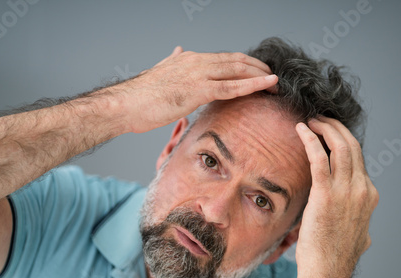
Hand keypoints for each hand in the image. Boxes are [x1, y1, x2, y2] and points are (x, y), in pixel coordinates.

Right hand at [113, 46, 277, 132]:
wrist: (124, 104)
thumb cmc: (140, 96)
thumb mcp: (159, 72)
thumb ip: (172, 61)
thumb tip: (178, 50)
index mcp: (189, 59)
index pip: (224, 59)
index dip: (244, 64)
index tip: (257, 72)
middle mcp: (196, 62)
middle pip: (236, 61)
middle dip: (257, 68)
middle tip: (273, 78)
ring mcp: (198, 74)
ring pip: (238, 70)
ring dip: (260, 76)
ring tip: (275, 83)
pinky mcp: (197, 90)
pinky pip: (231, 87)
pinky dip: (253, 85)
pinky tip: (267, 85)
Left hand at [295, 116, 378, 277]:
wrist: (327, 270)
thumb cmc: (335, 255)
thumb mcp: (358, 233)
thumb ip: (359, 221)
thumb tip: (360, 223)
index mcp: (368, 194)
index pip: (358, 158)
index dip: (343, 141)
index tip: (329, 133)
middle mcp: (361, 188)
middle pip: (351, 145)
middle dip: (336, 127)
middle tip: (321, 119)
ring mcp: (346, 191)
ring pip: (339, 146)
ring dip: (324, 128)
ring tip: (311, 120)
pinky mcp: (325, 194)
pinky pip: (319, 158)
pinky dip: (310, 139)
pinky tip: (301, 129)